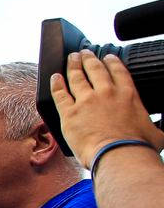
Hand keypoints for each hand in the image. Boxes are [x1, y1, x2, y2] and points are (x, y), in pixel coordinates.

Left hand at [49, 50, 163, 163]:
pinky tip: (54, 77)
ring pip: (76, 77)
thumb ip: (156, 127)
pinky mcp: (70, 113)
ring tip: (70, 58)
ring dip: (72, 66)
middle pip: (95, 70)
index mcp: (128, 95)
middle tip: (84, 53)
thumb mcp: (156, 132)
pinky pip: (59, 94)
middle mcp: (107, 93)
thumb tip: (159, 132)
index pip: (118, 71)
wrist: (119, 154)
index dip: (111, 62)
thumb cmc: (138, 146)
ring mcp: (87, 101)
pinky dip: (56, 84)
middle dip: (89, 59)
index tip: (107, 57)